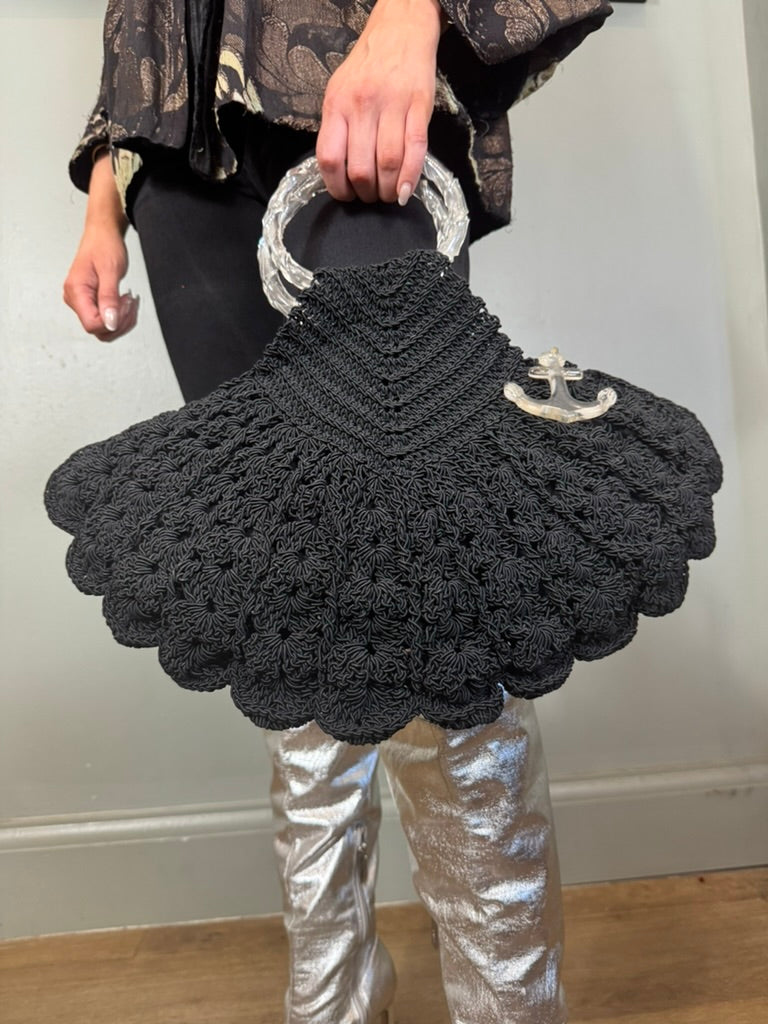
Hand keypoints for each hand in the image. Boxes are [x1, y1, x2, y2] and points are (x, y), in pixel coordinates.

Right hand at [63, 152, 138, 341]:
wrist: (102, 233)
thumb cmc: (104, 245)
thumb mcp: (110, 271)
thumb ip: (109, 298)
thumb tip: (110, 323)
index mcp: (75, 291)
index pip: (92, 325)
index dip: (112, 321)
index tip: (125, 304)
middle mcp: (74, 298)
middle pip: (98, 330)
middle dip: (119, 321)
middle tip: (130, 302)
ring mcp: (81, 301)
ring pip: (103, 327)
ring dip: (121, 319)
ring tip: (129, 301)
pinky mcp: (89, 300)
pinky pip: (105, 318)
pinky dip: (119, 315)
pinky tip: (124, 302)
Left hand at [316, 0, 442, 204]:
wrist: (400, 29)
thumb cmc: (368, 66)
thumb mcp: (339, 91)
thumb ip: (337, 128)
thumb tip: (338, 172)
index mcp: (337, 104)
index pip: (330, 158)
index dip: (337, 188)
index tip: (346, 196)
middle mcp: (362, 105)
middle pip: (361, 168)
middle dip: (366, 194)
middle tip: (371, 197)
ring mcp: (392, 105)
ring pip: (388, 164)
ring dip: (388, 190)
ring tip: (389, 195)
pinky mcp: (419, 106)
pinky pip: (415, 150)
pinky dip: (411, 177)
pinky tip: (407, 191)